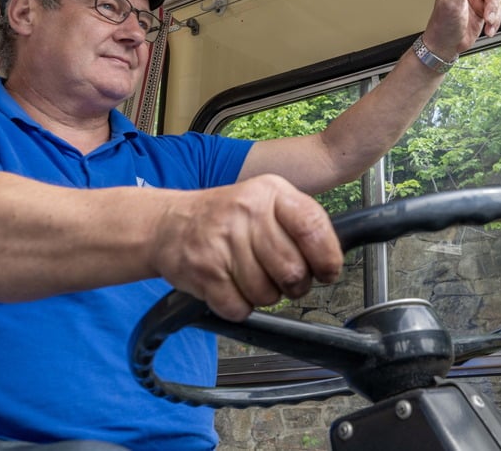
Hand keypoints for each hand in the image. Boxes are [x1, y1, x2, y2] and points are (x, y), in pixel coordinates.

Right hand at [151, 174, 342, 321]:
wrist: (168, 224)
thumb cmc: (226, 217)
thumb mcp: (267, 201)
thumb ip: (301, 224)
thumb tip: (332, 259)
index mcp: (271, 192)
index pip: (312, 226)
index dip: (327, 258)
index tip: (328, 271)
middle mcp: (247, 212)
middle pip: (293, 270)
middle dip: (295, 285)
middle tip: (285, 279)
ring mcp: (223, 242)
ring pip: (267, 294)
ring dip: (265, 295)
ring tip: (251, 277)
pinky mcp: (204, 272)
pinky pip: (239, 308)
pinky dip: (239, 306)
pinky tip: (231, 286)